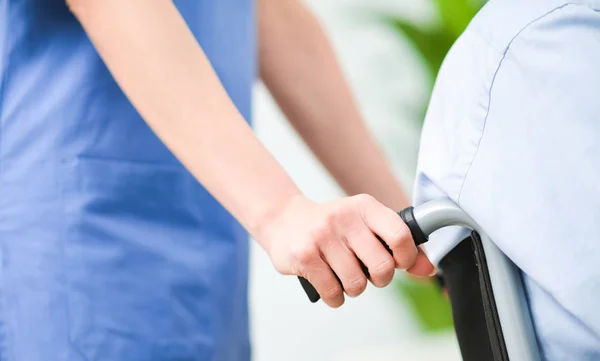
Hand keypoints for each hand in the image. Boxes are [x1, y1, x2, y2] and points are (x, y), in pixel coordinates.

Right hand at [256, 194, 434, 307]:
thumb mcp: (365, 225)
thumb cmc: (333, 227)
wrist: (284, 220)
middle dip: (379, 279)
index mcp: (364, 206)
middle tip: (367, 272)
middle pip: (382, 267)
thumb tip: (428, 269)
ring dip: (353, 288)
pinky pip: (333, 292)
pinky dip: (335, 297)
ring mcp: (322, 236)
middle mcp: (344, 217)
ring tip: (344, 275)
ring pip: (357, 284)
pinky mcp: (305, 255)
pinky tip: (328, 283)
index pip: (400, 235)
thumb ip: (398, 245)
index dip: (406, 257)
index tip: (397, 262)